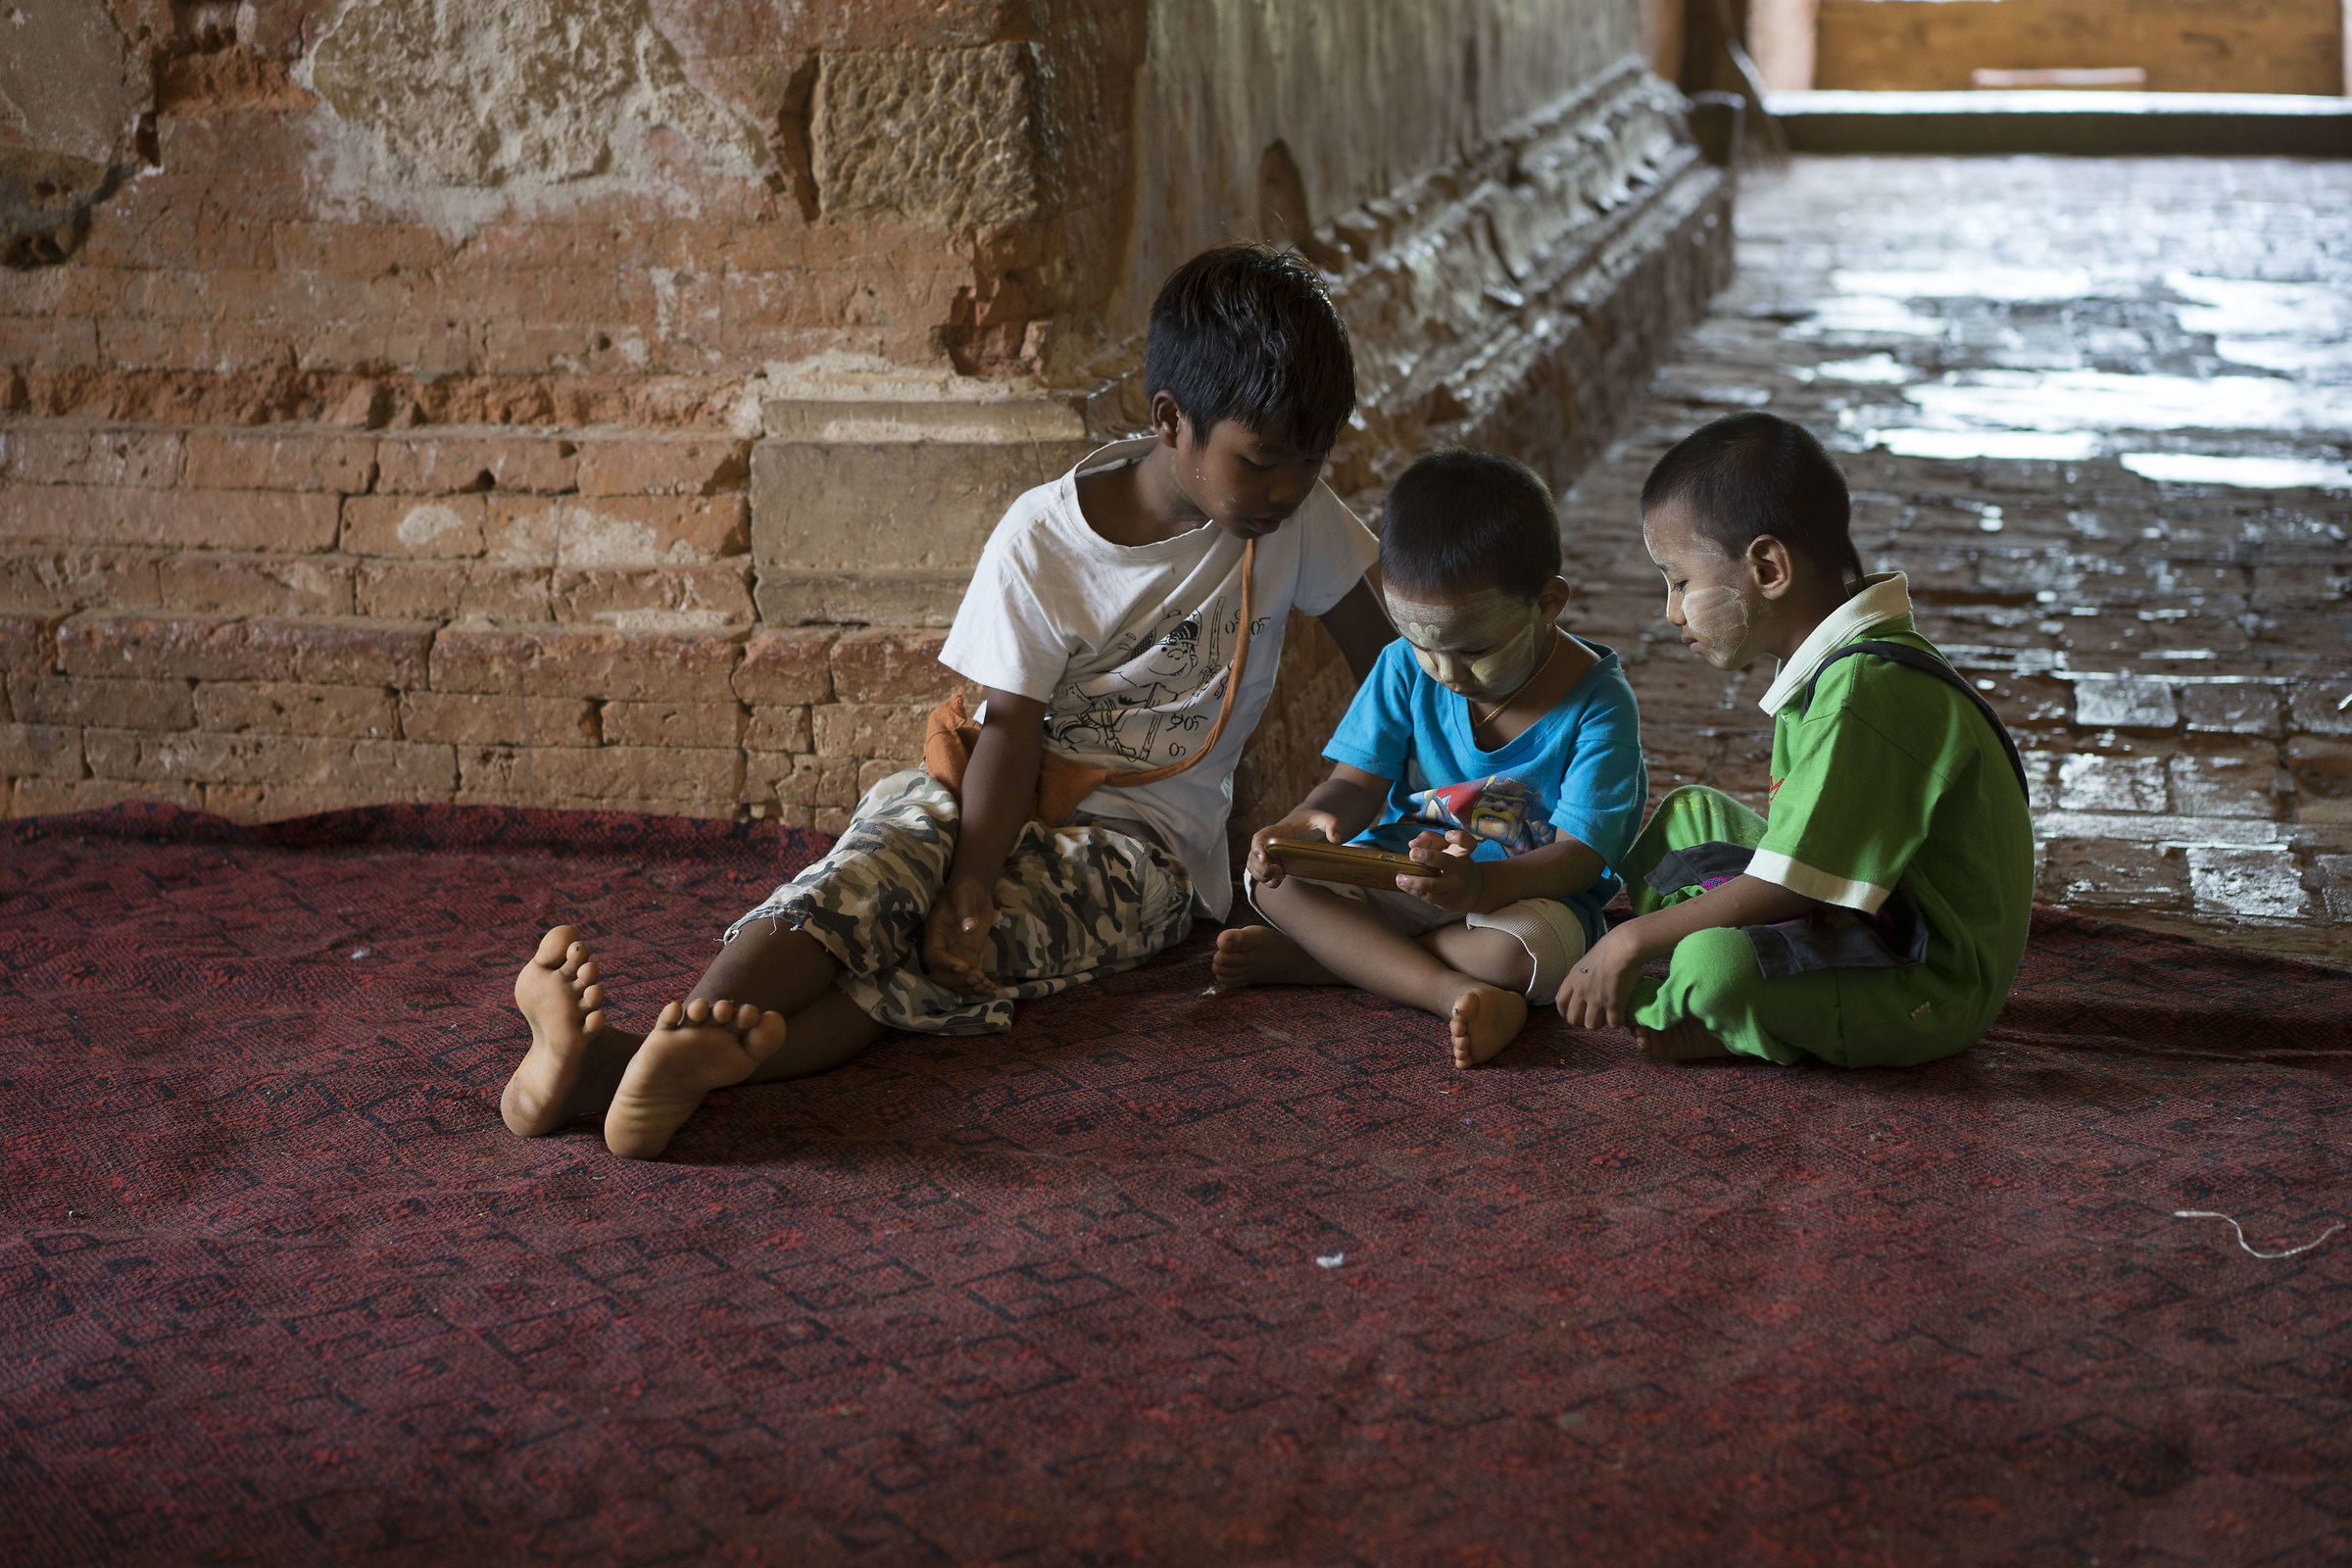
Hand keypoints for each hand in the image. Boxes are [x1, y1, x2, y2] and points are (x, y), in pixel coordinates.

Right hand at [922, 875, 995, 993]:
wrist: (975, 891)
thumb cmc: (965, 889)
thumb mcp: (964, 892)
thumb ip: (964, 908)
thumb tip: (968, 927)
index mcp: (935, 933)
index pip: (933, 955)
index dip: (945, 964)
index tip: (963, 967)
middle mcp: (941, 948)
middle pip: (940, 975)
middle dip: (958, 981)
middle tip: (978, 979)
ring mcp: (954, 956)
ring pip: (954, 981)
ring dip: (968, 989)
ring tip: (986, 986)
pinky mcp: (968, 959)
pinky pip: (968, 978)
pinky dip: (978, 987)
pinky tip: (991, 987)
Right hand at [1249, 809, 1342, 886]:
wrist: (1307, 823)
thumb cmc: (1314, 821)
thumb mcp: (1326, 819)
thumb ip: (1333, 825)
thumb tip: (1335, 839)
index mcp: (1280, 830)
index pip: (1261, 836)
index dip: (1257, 847)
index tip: (1264, 858)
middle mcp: (1269, 842)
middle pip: (1253, 855)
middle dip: (1261, 868)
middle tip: (1279, 871)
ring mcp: (1268, 853)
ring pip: (1253, 866)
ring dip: (1262, 876)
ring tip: (1280, 876)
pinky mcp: (1272, 862)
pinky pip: (1260, 873)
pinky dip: (1266, 880)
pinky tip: (1279, 879)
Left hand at [1395, 829, 1484, 911]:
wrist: (1470, 891)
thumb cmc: (1452, 862)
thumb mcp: (1446, 847)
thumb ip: (1430, 839)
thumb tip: (1412, 844)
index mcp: (1462, 853)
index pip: (1467, 843)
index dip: (1459, 838)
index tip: (1448, 835)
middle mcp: (1459, 870)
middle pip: (1447, 862)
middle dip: (1429, 857)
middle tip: (1413, 853)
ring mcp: (1452, 886)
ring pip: (1433, 884)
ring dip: (1414, 881)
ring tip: (1400, 878)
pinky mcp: (1444, 900)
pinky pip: (1426, 895)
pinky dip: (1412, 889)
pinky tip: (1402, 884)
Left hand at [1556, 925, 1645, 1029]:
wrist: (1624, 947)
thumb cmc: (1610, 949)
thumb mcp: (1587, 962)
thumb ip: (1583, 976)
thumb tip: (1588, 984)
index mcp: (1572, 979)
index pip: (1560, 1003)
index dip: (1566, 1013)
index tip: (1574, 1015)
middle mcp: (1581, 992)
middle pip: (1573, 1019)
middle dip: (1583, 1022)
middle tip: (1594, 1017)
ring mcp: (1596, 999)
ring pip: (1591, 1025)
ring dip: (1601, 1023)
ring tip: (1609, 1015)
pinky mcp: (1613, 1004)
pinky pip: (1613, 1024)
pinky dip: (1618, 1021)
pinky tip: (1622, 1014)